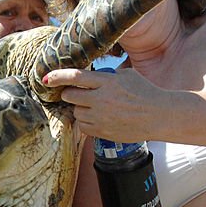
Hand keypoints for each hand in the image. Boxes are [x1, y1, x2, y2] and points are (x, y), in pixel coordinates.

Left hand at [42, 68, 163, 141]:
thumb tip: (89, 75)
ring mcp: (101, 117)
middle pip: (70, 96)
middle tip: (75, 93)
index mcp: (107, 82)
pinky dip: (86, 122)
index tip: (46, 78)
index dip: (58, 76)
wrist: (159, 116)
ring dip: (80, 108)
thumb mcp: (127, 75)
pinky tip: (97, 118)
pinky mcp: (102, 131)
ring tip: (93, 106)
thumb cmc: (145, 92)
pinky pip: (83, 126)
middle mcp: (101, 100)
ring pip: (76, 112)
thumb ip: (106, 75)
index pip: (75, 77)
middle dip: (69, 93)